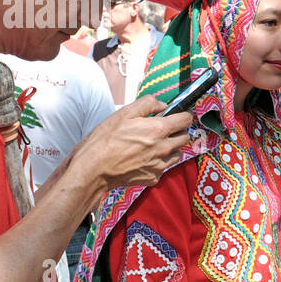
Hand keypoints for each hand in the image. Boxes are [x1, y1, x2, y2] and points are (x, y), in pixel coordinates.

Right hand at [73, 96, 191, 192]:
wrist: (94, 168)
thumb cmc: (106, 139)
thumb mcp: (124, 113)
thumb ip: (147, 104)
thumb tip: (162, 105)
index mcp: (159, 130)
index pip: (186, 120)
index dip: (183, 115)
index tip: (178, 115)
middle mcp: (164, 148)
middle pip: (185, 137)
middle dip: (177, 131)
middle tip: (162, 130)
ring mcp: (160, 165)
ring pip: (177, 154)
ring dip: (170, 148)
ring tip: (152, 145)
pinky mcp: (153, 178)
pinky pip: (163, 168)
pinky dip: (157, 163)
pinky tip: (143, 159)